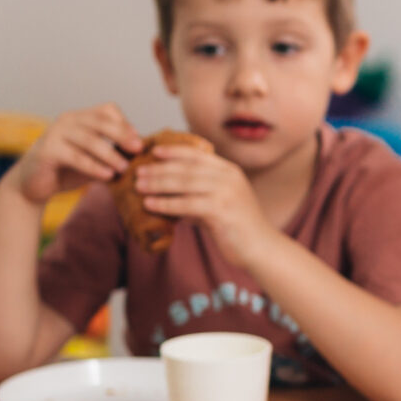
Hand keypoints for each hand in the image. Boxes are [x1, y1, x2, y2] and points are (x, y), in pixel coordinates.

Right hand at [9, 105, 140, 203]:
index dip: (125, 123)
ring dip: (110, 154)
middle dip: (122, 135)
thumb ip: (112, 153)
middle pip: (100, 121)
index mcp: (80, 118)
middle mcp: (68, 120)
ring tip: (125, 168)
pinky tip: (108, 176)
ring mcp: (56, 133)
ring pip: (89, 139)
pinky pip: (75, 156)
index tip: (138, 141)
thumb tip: (141, 153)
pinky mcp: (47, 150)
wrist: (32, 185)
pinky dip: (94, 166)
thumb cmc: (67, 171)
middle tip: (138, 150)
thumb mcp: (94, 159)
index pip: (107, 110)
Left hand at [127, 137, 272, 257]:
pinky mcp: (221, 210)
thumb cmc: (238, 229)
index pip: (198, 154)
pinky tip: (150, 205)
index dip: (174, 150)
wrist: (261, 249)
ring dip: (158, 183)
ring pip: (184, 183)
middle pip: (187, 167)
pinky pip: (186, 204)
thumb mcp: (218, 205)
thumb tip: (168, 195)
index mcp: (230, 171)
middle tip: (138, 171)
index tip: (154, 151)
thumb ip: (197, 196)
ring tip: (139, 186)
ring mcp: (226, 192)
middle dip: (160, 168)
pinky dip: (166, 204)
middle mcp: (229, 177)